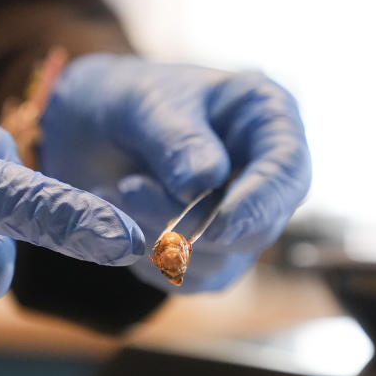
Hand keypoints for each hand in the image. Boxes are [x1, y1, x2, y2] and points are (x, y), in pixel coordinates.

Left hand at [41, 54, 310, 291]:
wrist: (90, 130)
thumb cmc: (129, 100)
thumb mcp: (146, 103)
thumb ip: (177, 139)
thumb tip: (202, 182)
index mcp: (268, 121)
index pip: (286, 171)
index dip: (259, 204)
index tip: (219, 227)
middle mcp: (266, 176)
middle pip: (258, 226)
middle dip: (191, 222)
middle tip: (128, 189)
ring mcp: (241, 220)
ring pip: (218, 259)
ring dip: (158, 235)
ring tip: (113, 188)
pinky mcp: (211, 257)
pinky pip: (186, 276)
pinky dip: (147, 254)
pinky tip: (122, 213)